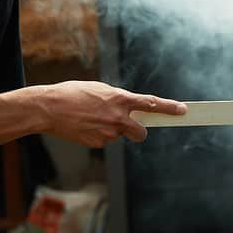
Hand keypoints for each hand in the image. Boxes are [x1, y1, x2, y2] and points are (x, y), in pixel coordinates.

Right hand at [35, 81, 186, 146]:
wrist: (48, 108)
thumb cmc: (72, 94)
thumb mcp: (100, 89)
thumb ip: (117, 98)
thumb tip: (128, 106)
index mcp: (120, 99)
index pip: (151, 104)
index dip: (169, 107)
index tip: (183, 110)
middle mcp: (118, 117)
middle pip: (141, 132)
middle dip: (139, 131)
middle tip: (130, 126)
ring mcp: (108, 133)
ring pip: (120, 135)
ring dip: (112, 129)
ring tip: (92, 119)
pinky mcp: (98, 143)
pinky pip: (106, 141)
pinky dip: (99, 135)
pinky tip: (85, 127)